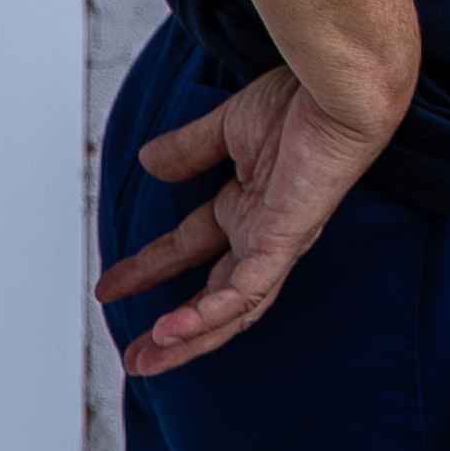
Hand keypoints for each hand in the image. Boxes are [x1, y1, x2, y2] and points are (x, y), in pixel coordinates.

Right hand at [101, 65, 396, 374]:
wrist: (340, 90)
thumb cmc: (303, 100)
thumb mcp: (228, 129)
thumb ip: (189, 150)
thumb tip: (148, 163)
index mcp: (250, 207)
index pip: (189, 248)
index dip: (149, 269)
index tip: (109, 286)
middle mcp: (262, 232)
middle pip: (211, 295)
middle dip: (172, 329)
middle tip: (134, 355)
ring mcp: (275, 242)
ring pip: (231, 310)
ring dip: (187, 339)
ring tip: (145, 361)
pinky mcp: (285, 242)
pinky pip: (246, 291)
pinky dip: (209, 314)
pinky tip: (172, 331)